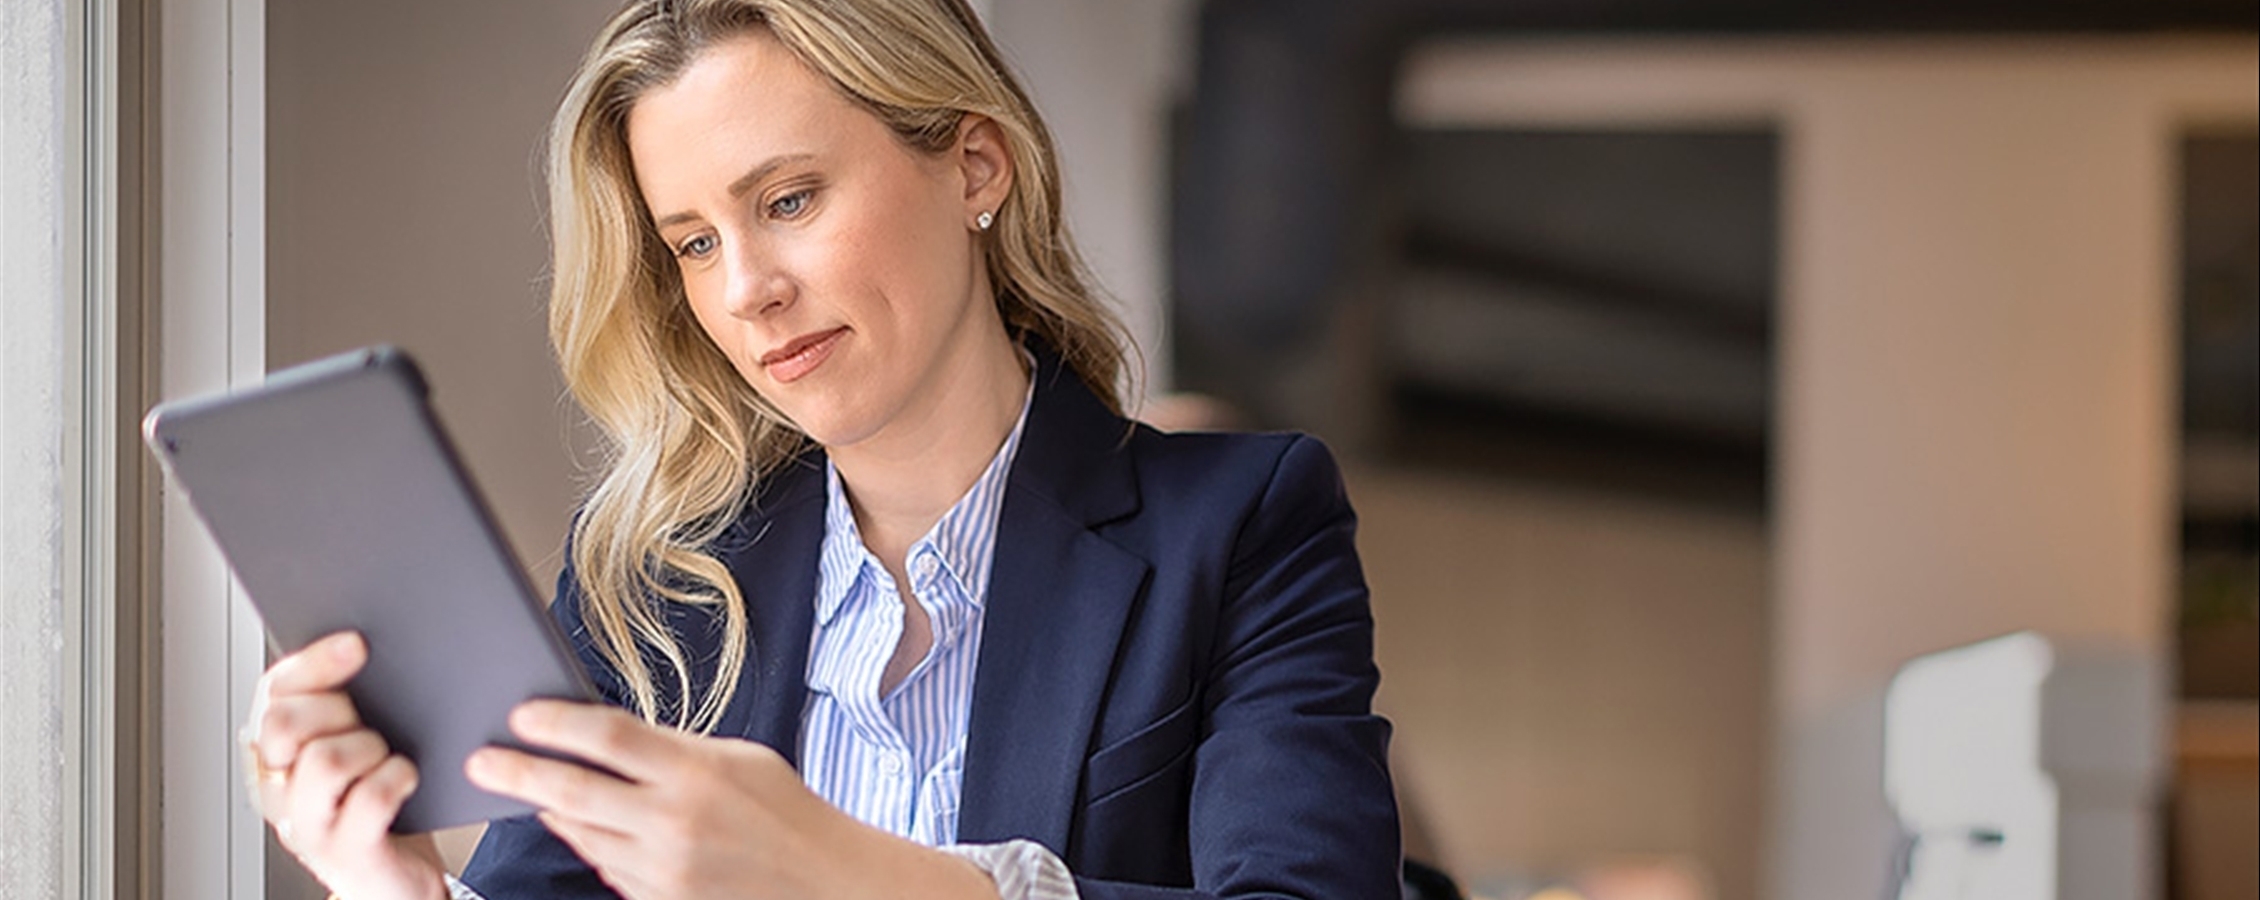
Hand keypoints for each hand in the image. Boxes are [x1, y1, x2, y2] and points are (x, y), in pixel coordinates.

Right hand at [246, 631, 448, 899]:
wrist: (393, 881)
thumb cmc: (375, 807)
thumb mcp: (352, 746)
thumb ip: (342, 704)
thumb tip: (360, 647)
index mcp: (275, 754)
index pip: (272, 692)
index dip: (312, 662)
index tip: (356, 643)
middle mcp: (279, 790)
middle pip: (285, 723)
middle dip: (338, 709)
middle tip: (369, 722)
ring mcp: (308, 825)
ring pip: (325, 759)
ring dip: (369, 748)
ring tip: (387, 758)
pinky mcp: (346, 851)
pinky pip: (370, 796)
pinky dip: (397, 777)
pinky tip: (406, 778)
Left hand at [465, 700, 997, 899]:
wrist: (821, 879)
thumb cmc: (783, 808)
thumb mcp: (736, 757)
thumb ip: (670, 748)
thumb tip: (604, 738)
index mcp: (695, 771)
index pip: (607, 736)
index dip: (555, 721)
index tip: (519, 713)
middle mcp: (672, 821)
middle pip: (573, 791)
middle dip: (517, 773)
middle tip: (479, 760)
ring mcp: (662, 866)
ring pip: (580, 833)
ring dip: (549, 809)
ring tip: (524, 786)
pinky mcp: (657, 897)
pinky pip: (604, 865)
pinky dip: (587, 841)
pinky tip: (578, 822)